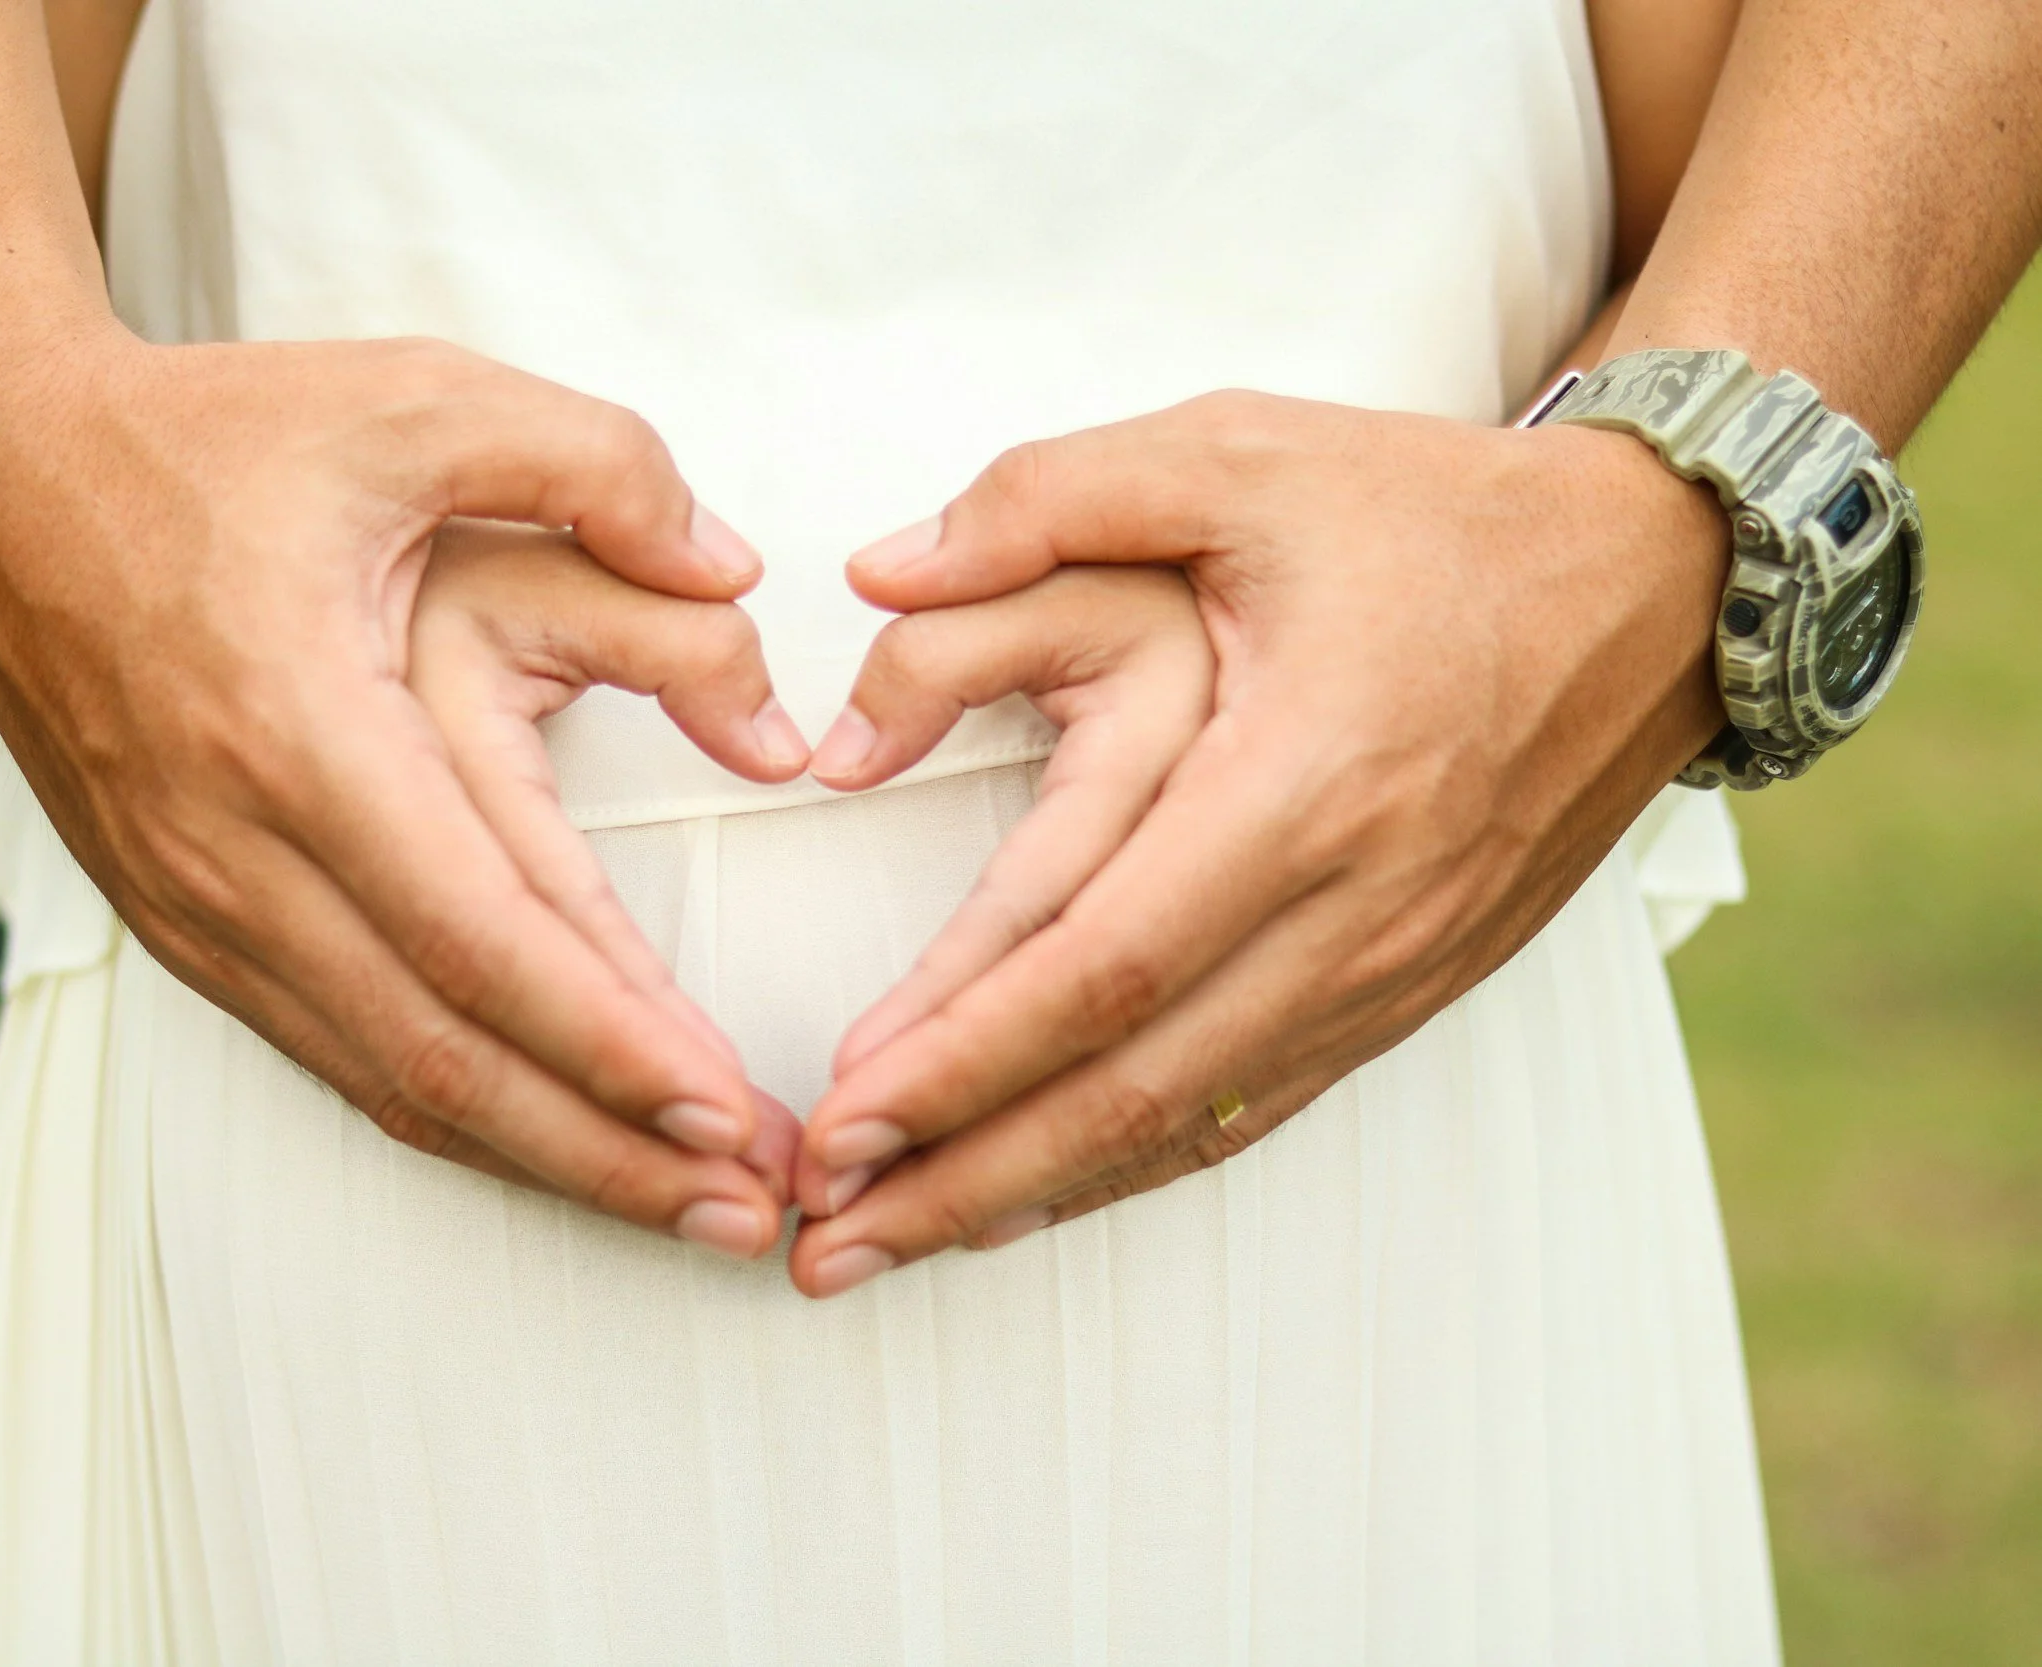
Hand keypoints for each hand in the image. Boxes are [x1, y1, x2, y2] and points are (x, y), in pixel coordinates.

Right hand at [0, 325, 805, 1257]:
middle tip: (754, 1214)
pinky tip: (552, 1144)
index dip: (611, 1042)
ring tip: (685, 1207)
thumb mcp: (415, 396)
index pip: (482, 935)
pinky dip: (455, 1119)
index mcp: (301, 728)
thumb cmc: (217, 438)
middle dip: (608, 1150)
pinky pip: (335, 1057)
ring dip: (544, 1160)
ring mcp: (197, 906)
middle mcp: (237, 850)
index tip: (733, 1115)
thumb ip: (598, 463)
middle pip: (445, 1054)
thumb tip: (739, 569)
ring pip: (388, 1084)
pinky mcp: (184, 926)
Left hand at [789, 390, 1727, 1297]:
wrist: (1653, 582)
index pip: (1103, 961)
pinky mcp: (1408, 985)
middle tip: (826, 1238)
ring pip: (1190, 1122)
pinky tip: (1041, 1192)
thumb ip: (1045, 496)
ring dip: (1034, 1194)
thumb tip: (877, 568)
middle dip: (965, 1172)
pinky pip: (1255, 1106)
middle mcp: (1353, 903)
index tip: (840, 1115)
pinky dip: (1135, 1164)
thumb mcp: (1238, 450)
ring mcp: (1391, 963)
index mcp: (1300, 778)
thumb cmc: (1433, 512)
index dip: (963, 1055)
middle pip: (1132, 1085)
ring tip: (896, 1244)